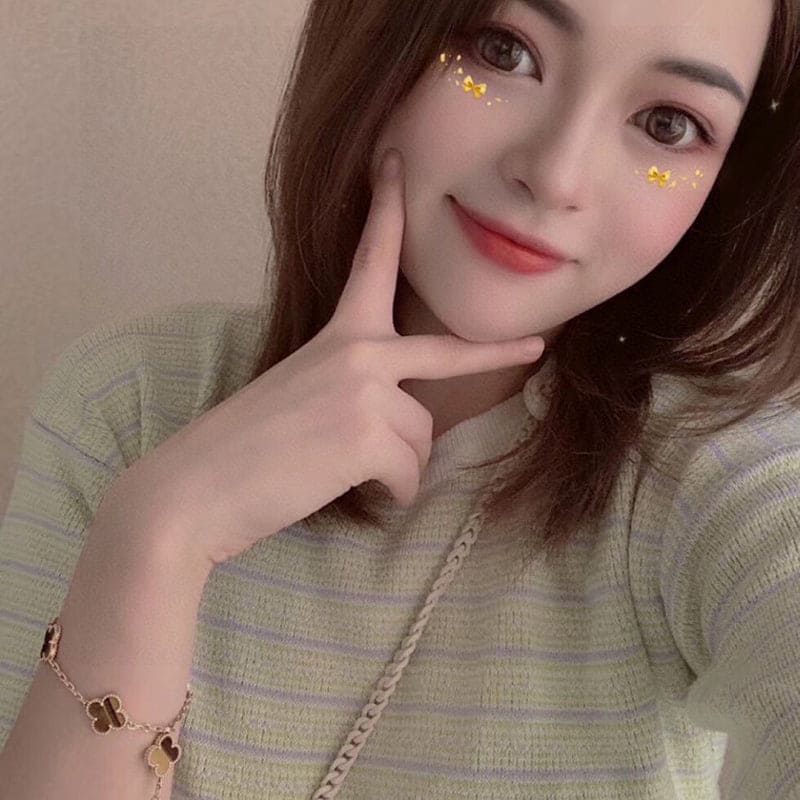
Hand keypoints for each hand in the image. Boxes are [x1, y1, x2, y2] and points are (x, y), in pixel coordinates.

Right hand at [106, 148, 545, 567]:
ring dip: (396, 466)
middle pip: (445, 353)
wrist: (194, 488)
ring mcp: (365, 389)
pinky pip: (410, 474)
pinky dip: (392, 494)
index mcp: (336, 335)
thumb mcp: (298, 395)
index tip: (395, 163)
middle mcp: (357, 350)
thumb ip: (350, 389)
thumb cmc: (241, 447)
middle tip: (534, 347)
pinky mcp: (368, 434)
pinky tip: (359, 494)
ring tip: (345, 473)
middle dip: (494, 351)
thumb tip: (400, 425)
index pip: (369, 261)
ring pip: (421, 437)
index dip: (385, 210)